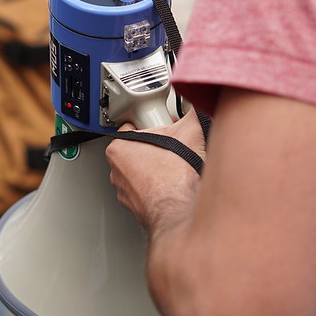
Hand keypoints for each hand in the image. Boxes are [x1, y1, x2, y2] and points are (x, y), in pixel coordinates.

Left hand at [105, 110, 205, 234]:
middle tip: (173, 146)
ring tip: (176, 166)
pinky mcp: (137, 207)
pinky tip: (175, 184)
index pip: (132, 126)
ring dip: (157, 167)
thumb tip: (199, 103)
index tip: (165, 126)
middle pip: (137, 148)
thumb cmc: (174, 178)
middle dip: (156, 145)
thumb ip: (192, 113)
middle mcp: (116, 171)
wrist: (179, 212)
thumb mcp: (189, 132)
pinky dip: (159, 186)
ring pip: (142, 171)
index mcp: (118, 149)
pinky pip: (148, 190)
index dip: (152, 123)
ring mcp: (125, 191)